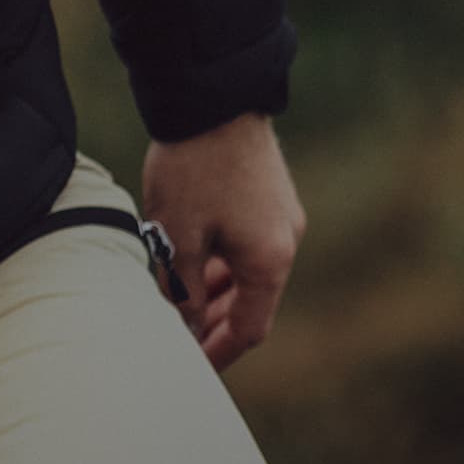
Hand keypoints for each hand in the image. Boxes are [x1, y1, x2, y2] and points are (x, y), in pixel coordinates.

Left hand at [139, 112, 304, 373]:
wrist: (212, 95)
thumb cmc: (191, 166)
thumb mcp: (176, 236)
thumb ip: (182, 290)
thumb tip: (184, 330)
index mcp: (270, 260)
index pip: (249, 329)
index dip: (217, 352)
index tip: (190, 367)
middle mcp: (286, 240)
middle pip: (252, 302)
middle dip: (215, 323)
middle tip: (178, 338)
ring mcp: (282, 214)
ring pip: (248, 270)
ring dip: (215, 289)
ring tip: (176, 299)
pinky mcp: (270, 193)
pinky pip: (248, 242)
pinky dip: (221, 259)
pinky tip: (189, 258)